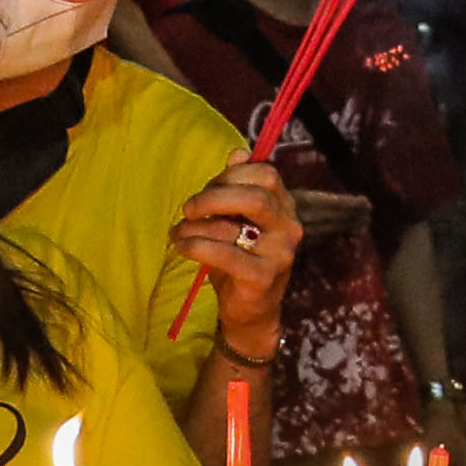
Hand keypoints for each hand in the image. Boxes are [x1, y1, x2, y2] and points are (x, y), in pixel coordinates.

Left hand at [173, 150, 295, 365]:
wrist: (251, 312)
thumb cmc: (241, 259)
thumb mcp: (239, 220)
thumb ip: (237, 188)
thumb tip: (236, 153)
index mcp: (285, 206)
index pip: (266, 174)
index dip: (231, 175)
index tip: (206, 188)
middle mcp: (289, 227)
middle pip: (254, 196)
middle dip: (213, 197)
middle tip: (188, 208)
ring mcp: (279, 254)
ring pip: (234, 226)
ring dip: (195, 226)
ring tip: (177, 233)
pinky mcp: (262, 277)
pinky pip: (224, 255)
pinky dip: (196, 247)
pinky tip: (182, 247)